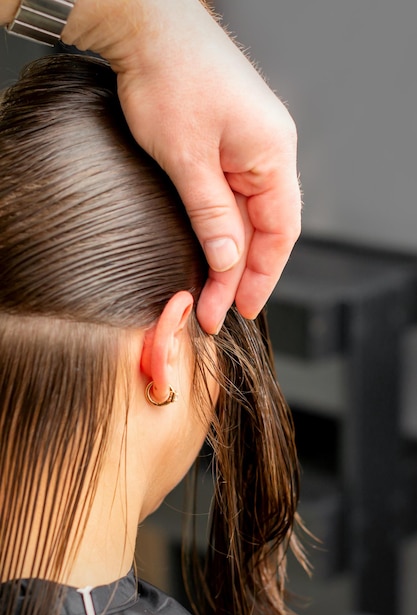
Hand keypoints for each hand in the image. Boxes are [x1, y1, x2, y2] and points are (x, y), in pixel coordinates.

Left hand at [63, 0, 300, 332]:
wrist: (147, 28)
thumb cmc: (169, 78)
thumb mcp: (187, 158)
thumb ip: (211, 214)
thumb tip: (228, 260)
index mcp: (272, 154)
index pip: (280, 231)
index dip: (263, 276)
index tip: (242, 309)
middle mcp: (269, 153)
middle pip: (265, 229)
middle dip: (242, 274)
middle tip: (217, 311)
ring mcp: (249, 148)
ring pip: (247, 216)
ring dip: (230, 255)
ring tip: (210, 291)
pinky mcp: (228, 145)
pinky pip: (232, 198)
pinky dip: (221, 229)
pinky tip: (209, 251)